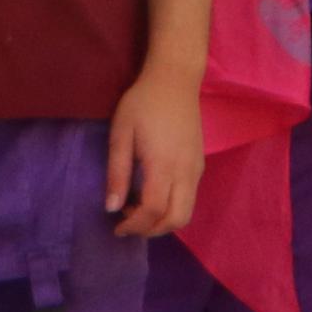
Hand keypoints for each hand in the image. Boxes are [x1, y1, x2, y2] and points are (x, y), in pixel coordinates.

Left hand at [105, 63, 203, 237]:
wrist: (175, 80)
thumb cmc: (142, 103)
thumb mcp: (120, 133)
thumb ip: (116, 172)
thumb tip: (111, 207)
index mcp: (163, 164)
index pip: (153, 209)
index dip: (134, 225)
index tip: (115, 227)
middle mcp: (185, 171)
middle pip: (176, 219)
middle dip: (152, 230)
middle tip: (129, 224)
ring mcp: (196, 169)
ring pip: (187, 212)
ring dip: (163, 221)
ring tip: (138, 210)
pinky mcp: (199, 165)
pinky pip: (190, 198)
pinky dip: (172, 208)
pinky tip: (152, 194)